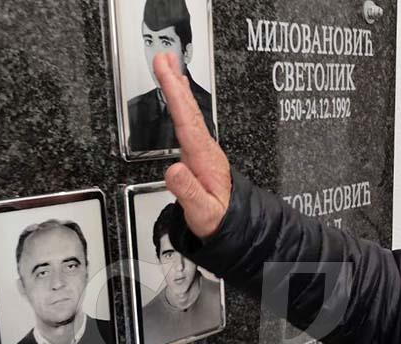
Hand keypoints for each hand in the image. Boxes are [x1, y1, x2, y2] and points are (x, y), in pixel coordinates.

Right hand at [154, 52, 230, 238]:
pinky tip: (180, 101)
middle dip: (176, 82)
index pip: (186, 120)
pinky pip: (191, 124)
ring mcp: (205, 152)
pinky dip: (183, 107)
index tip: (165, 70)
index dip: (174, 93)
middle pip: (190, 111)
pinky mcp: (203, 156)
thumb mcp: (203, 211)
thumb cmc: (219, 220)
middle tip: (165, 57)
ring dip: (180, 91)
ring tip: (170, 70)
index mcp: (204, 160)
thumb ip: (188, 191)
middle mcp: (206, 151)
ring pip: (191, 115)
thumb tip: (174, 170)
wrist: (236, 228)